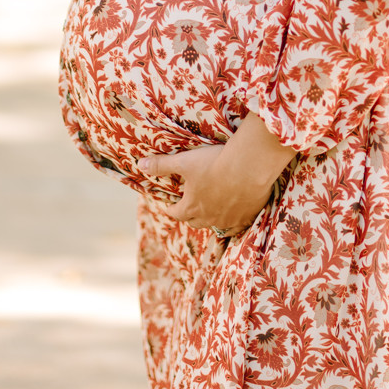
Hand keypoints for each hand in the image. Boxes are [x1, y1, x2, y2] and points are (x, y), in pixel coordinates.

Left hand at [138, 144, 273, 236]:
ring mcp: (229, 220)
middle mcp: (209, 218)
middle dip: (189, 215)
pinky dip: (233, 222)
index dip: (171, 209)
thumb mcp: (184, 161)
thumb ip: (162, 165)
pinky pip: (237, 226)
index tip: (169, 206)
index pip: (176, 213)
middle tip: (189, 207)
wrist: (249, 166)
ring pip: (216, 224)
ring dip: (211, 218)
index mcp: (191, 206)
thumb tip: (140, 164)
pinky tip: (235, 215)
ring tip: (212, 209)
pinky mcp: (247, 216)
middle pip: (195, 222)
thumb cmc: (214, 163)